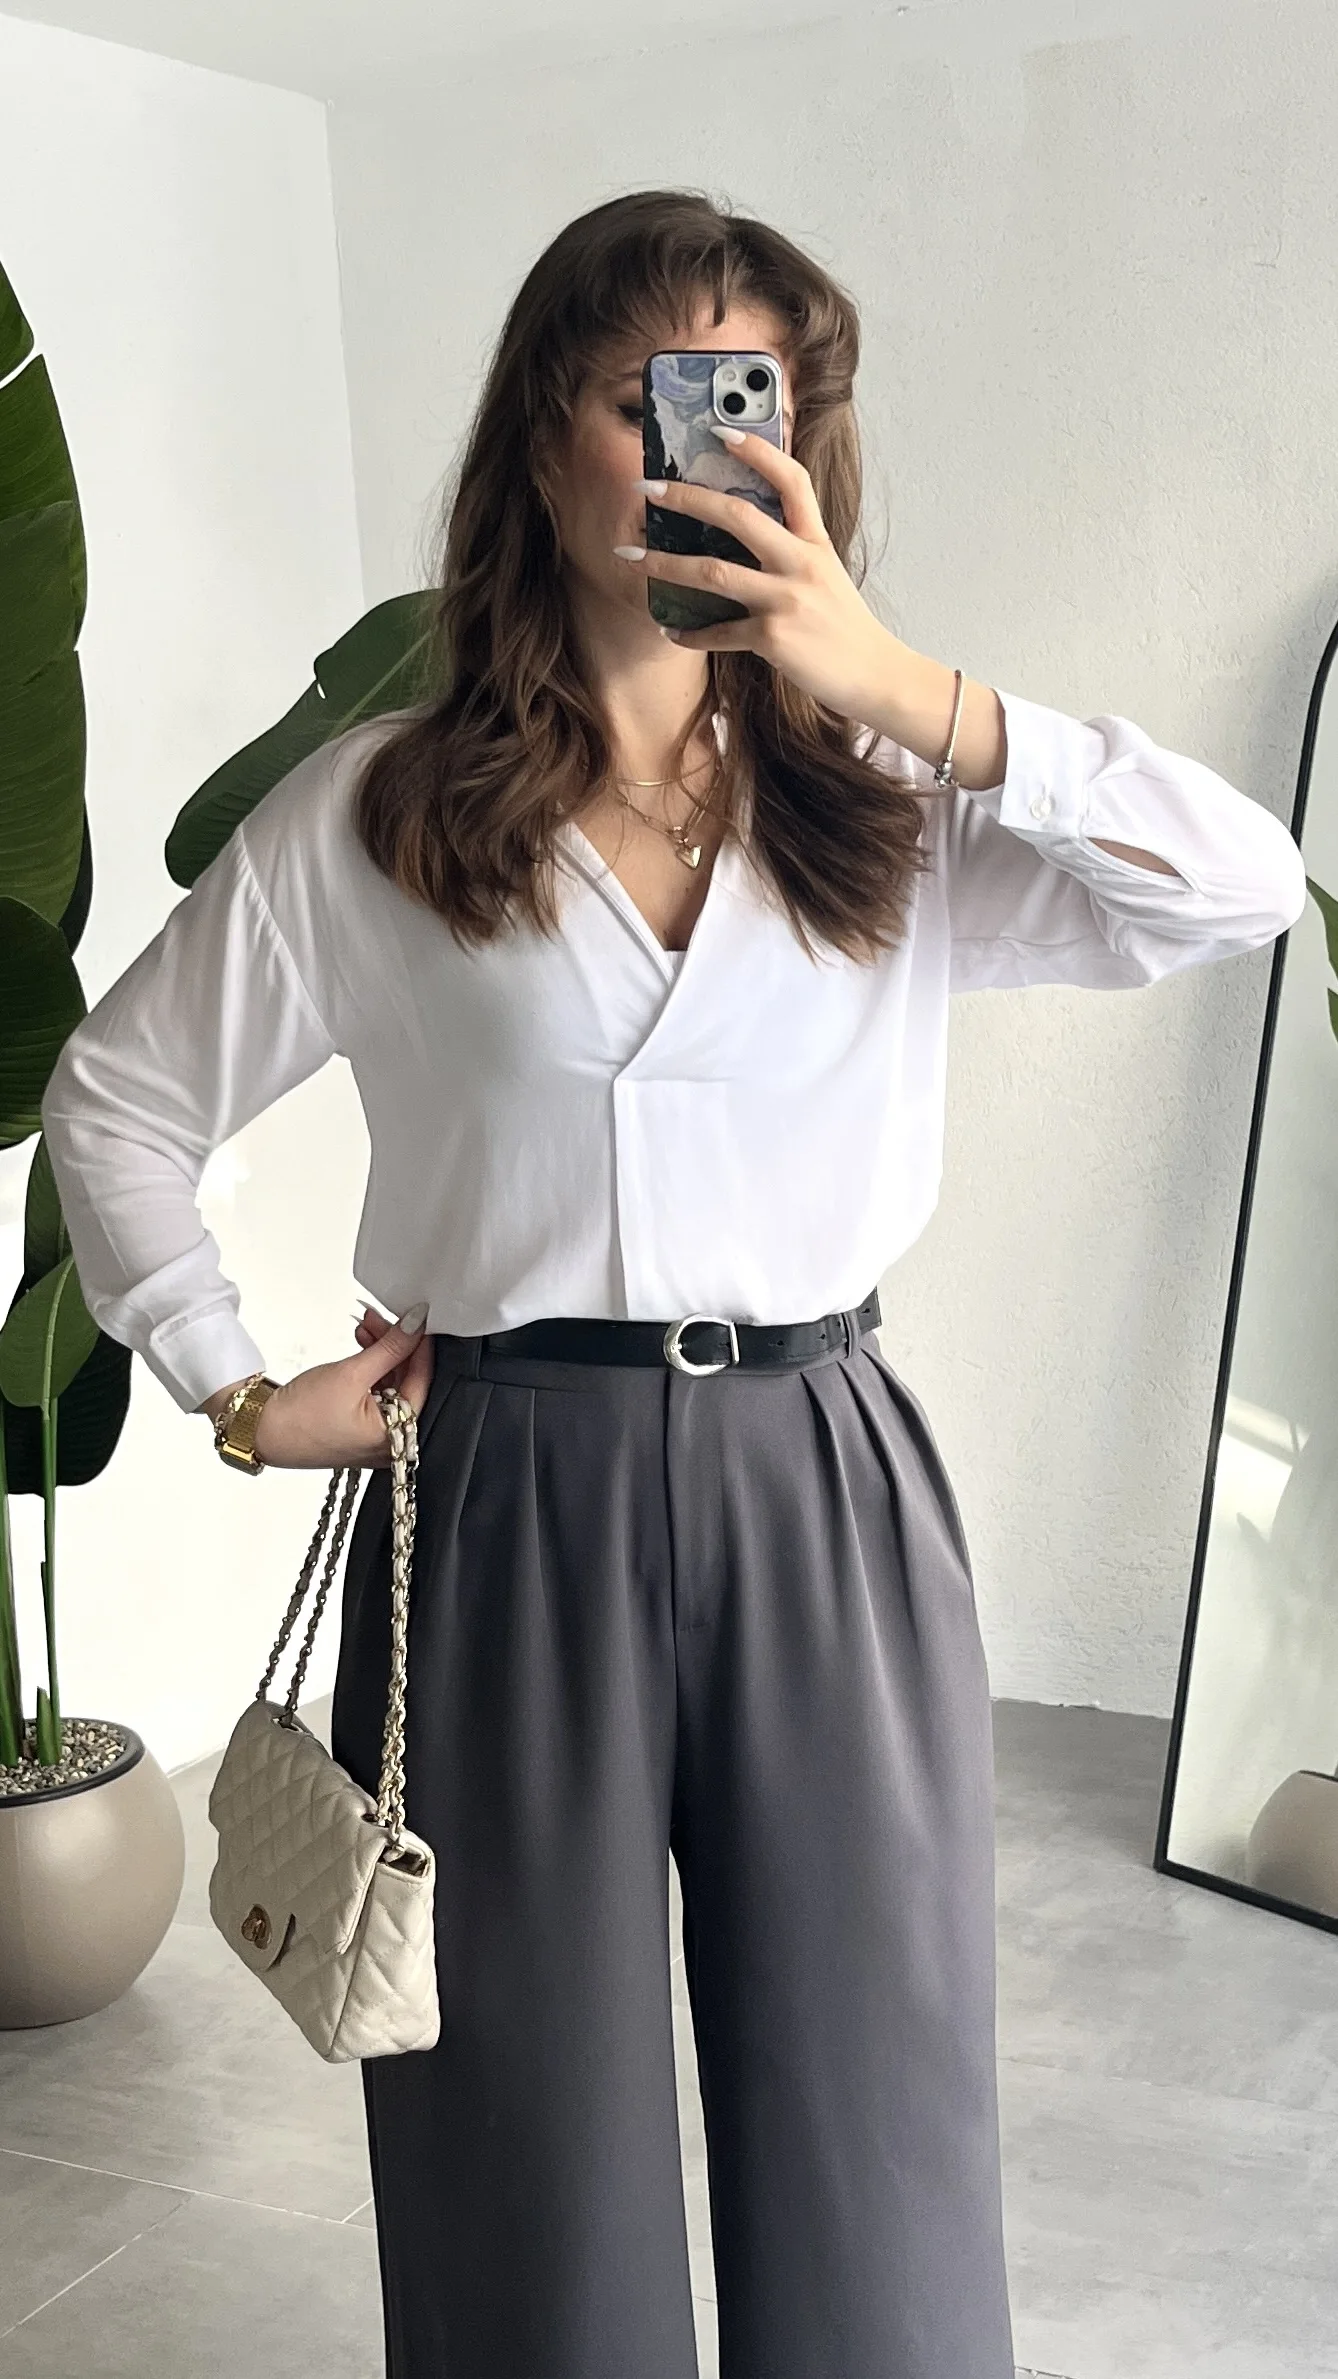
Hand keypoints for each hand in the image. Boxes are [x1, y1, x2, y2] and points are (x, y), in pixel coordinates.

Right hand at [248, 1305, 434, 1470]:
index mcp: (396, 1437)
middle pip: (408, 1380)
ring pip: (392, 1382)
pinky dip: (371, 1367)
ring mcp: (375, 1434)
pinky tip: (362, 1344)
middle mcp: (391, 1440)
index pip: (423, 1380)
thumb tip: (416, 1326)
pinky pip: (376, 1391)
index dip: (419, 1345)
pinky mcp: (360, 1426)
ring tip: (367, 1326)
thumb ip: (390, 1348)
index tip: (416, 1319)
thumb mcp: (351, 1374)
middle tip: (383, 1319)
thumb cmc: (300, 1418)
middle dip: (396, 1345)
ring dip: (382, 1351)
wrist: (261, 1430)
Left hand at [614, 427, 898, 723]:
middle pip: (738, 516)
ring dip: (665, 564)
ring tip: (631, 557)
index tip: (718, 431)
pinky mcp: (773, 639)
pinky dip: (690, 634)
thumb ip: (792, 549)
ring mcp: (786, 601)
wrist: (873, 675)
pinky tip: (670, 631)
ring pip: (713, 573)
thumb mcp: (825, 574)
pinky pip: (718, 633)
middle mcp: (802, 564)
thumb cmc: (843, 624)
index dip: (757, 451)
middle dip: (686, 498)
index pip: (791, 480)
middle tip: (647, 489)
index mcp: (816, 542)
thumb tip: (739, 531)